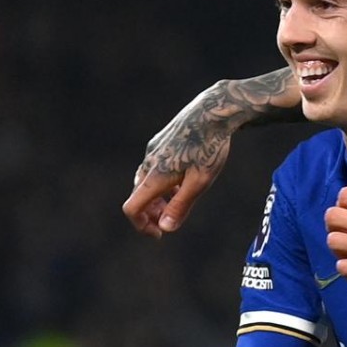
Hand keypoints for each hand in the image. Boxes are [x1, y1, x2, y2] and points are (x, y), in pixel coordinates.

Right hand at [122, 82, 235, 236]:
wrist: (213, 112)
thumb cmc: (210, 148)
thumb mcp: (200, 182)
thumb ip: (181, 206)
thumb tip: (165, 229)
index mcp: (155, 176)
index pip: (132, 207)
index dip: (141, 225)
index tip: (159, 234)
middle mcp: (149, 162)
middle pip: (138, 195)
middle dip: (150, 213)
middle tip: (169, 222)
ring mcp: (154, 150)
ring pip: (146, 180)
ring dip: (156, 197)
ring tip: (178, 201)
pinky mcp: (162, 141)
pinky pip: (155, 167)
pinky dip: (162, 180)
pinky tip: (182, 179)